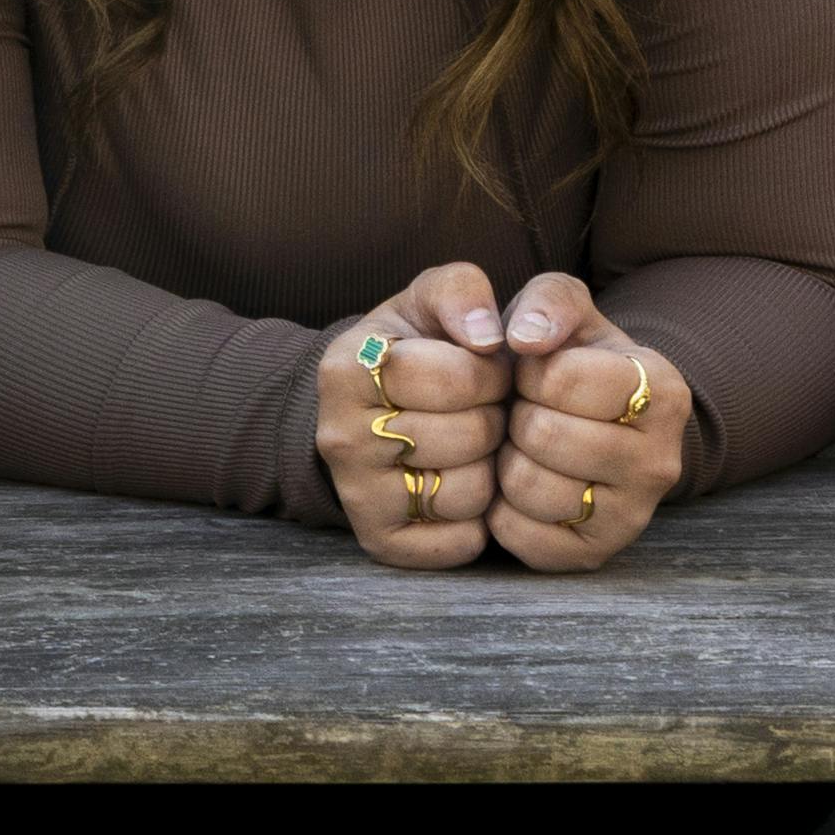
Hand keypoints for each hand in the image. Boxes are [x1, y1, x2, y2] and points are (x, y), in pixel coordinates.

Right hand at [317, 265, 513, 568]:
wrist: (369, 407)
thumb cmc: (415, 344)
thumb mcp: (429, 297)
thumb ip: (462, 291)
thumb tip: (489, 336)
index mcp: (347, 367)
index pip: (458, 376)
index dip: (491, 372)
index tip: (485, 368)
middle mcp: (340, 436)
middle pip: (468, 437)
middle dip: (494, 418)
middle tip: (483, 410)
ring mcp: (356, 494)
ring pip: (469, 493)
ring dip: (490, 469)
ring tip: (474, 446)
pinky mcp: (379, 541)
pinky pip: (460, 544)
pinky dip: (478, 520)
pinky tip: (463, 485)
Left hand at [482, 272, 684, 572]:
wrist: (587, 425)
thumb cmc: (567, 359)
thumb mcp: (565, 308)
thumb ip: (548, 299)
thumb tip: (524, 336)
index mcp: (664, 391)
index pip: (562, 378)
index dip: (530, 370)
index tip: (536, 373)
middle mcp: (661, 460)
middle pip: (543, 435)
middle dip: (516, 415)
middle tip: (524, 412)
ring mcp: (632, 516)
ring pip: (529, 488)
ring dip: (506, 460)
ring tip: (521, 446)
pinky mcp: (594, 555)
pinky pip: (518, 535)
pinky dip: (501, 508)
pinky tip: (516, 485)